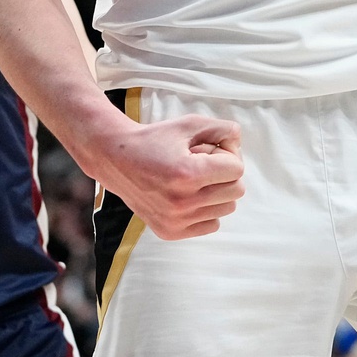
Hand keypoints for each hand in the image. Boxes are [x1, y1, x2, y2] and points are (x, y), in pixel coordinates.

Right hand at [87, 114, 243, 240]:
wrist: (116, 160)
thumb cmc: (154, 139)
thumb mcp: (188, 124)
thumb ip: (221, 128)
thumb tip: (239, 140)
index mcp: (187, 173)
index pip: (237, 169)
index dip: (227, 154)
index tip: (210, 149)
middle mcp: (182, 201)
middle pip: (236, 191)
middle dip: (225, 173)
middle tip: (205, 163)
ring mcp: (176, 220)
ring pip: (226, 209)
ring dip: (217, 192)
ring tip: (195, 179)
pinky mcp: (170, 232)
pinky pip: (211, 225)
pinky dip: (206, 210)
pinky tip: (188, 195)